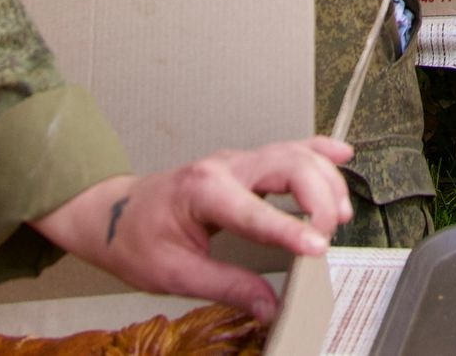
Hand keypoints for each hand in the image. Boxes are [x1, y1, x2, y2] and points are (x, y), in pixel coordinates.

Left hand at [31, 138, 355, 321]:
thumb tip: (271, 307)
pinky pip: (288, 148)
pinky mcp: (245, 165)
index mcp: (201, 191)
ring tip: (341, 215)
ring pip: (294, 153)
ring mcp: (237, 162)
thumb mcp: (173, 274)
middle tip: (329, 237)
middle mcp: (224, 167)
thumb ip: (226, 287)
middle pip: (286, 164)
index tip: (317, 249)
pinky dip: (317, 151)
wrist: (113, 213)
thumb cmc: (136, 239)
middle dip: (318, 196)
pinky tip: (342, 156)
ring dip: (324, 178)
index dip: (289, 230)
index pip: (254, 210)